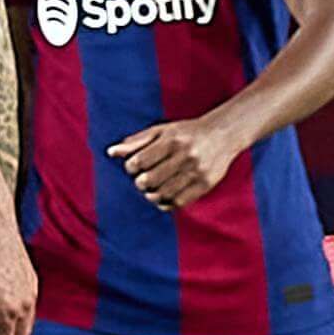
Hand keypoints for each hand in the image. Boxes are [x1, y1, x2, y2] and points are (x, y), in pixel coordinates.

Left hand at [110, 109, 246, 208]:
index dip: (131, 168)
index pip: (140, 161)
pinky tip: (163, 198)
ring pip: (164, 193)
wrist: (222, 134)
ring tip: (150, 190)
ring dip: (152, 195)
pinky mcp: (205, 184)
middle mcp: (185, 156)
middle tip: (141, 181)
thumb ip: (135, 142)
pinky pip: (180, 202)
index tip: (133, 168)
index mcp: (171, 140)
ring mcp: (196, 171)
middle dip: (140, 183)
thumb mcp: (160, 131)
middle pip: (150, 179)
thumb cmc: (185, 132)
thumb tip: (110, 152)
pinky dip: (167, 203)